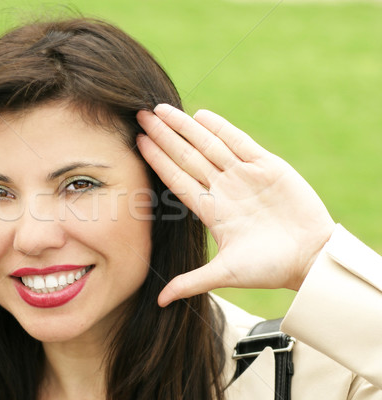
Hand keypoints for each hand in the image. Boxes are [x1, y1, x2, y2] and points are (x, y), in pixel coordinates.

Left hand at [136, 104, 334, 306]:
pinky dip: (221, 129)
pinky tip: (201, 116)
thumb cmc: (269, 268)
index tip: (138, 142)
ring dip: (185, 127)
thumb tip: (160, 302)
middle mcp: (223, 189)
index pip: (176, 179)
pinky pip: (239, 142)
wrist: (311, 258)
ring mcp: (243, 176)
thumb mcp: (226, 274)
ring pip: (208, 145)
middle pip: (187, 156)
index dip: (157, 160)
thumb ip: (192, 282)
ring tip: (162, 110)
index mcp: (211, 210)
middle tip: (141, 115)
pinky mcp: (267, 166)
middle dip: (164, 136)